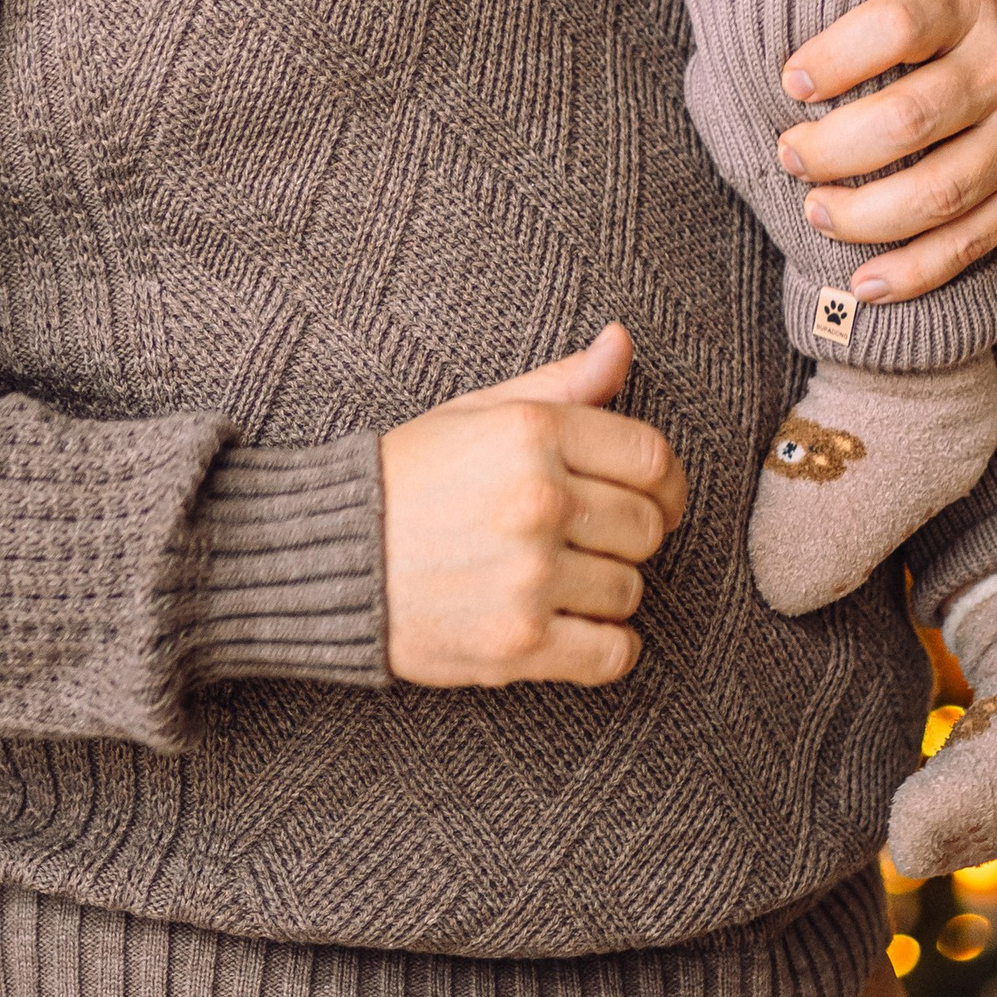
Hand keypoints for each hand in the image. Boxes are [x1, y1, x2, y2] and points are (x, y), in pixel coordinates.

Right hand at [381, 324, 687, 688]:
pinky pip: (612, 654)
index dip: (664, 484)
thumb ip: (560, 383)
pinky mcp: (518, 643)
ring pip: (629, 591)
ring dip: (607, 591)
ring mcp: (529, 576)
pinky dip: (607, 647)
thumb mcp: (478, 411)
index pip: (652, 459)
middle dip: (630, 537)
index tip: (653, 500)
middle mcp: (538, 500)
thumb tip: (622, 341)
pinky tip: (573, 629)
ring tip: (561, 580)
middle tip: (592, 541)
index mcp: (532, 433)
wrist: (331, 557)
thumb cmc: (408, 478)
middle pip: (646, 528)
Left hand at [774, 0, 996, 301]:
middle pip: (907, 120)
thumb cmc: (990, 31)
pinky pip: (970, 244)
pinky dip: (913, 271)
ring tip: (817, 211)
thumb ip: (889, 23)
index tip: (792, 83)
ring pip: (936, 193)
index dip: (835, 57)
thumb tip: (793, 74)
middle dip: (832, 150)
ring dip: (862, 215)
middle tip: (791, 156)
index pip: (898, 25)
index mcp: (973, 8)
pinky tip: (865, 283)